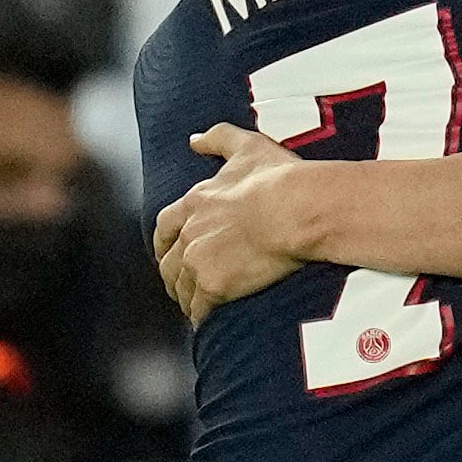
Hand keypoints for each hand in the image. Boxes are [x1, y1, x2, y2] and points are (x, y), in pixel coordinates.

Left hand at [154, 124, 308, 322]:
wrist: (297, 209)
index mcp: (194, 202)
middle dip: (172, 276)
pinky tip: (208, 322)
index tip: (169, 252)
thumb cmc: (279, 178)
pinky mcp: (213, 286)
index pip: (165, 227)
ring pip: (181, 289)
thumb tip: (194, 139)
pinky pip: (199, 310)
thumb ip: (218, 138)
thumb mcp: (248, 146)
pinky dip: (201, 317)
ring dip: (186, 299)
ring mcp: (198, 261)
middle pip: (168, 263)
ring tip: (197, 308)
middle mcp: (189, 233)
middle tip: (182, 286)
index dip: (165, 243)